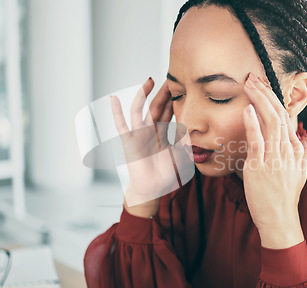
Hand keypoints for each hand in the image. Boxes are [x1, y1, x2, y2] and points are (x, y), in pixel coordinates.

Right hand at [110, 77, 182, 217]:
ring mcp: (138, 135)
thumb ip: (186, 142)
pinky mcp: (129, 142)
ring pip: (140, 111)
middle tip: (168, 79)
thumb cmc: (166, 174)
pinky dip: (117, 113)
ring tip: (149, 81)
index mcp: (163, 134)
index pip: (168, 112)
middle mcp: (150, 131)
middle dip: (162, 94)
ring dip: (143, 96)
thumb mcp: (181, 155)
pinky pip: (121, 126)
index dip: (173, 100)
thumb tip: (192, 129)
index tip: (179, 87)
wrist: (153, 189)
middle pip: (156, 107)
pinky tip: (113, 99)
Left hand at [242, 72, 306, 248]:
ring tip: (249, 84)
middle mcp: (287, 150)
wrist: (280, 218)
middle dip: (265, 93)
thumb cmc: (287, 194)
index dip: (274, 97)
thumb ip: (306, 150)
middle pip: (278, 114)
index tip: (262, 83)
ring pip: (269, 122)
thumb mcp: (300, 170)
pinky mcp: (260, 167)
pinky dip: (252, 124)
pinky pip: (257, 141)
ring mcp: (274, 158)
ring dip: (259, 100)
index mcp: (294, 148)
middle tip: (252, 77)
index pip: (285, 116)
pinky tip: (247, 109)